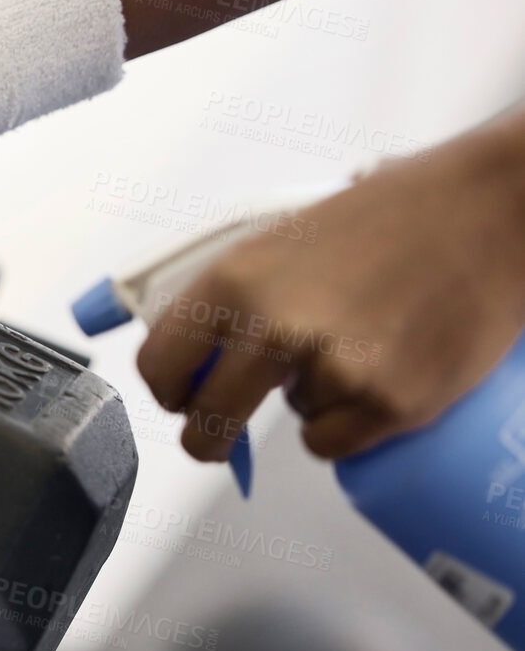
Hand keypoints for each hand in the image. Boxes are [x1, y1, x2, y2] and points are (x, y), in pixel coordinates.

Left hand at [136, 108, 524, 461]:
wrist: (496, 208)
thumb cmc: (398, 214)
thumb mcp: (288, 238)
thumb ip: (239, 297)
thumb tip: (199, 357)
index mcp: (236, 278)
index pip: (159, 365)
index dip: (169, 391)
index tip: (183, 399)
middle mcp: (274, 326)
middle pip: (206, 423)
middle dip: (209, 439)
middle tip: (223, 438)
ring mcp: (333, 369)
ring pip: (289, 425)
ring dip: (314, 403)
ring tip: (362, 345)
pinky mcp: (388, 403)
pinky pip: (336, 442)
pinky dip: (353, 424)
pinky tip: (384, 372)